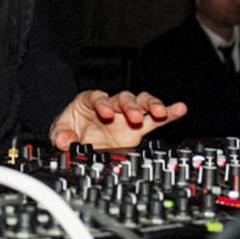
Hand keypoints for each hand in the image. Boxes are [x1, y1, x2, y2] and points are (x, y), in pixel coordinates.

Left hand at [49, 90, 186, 150]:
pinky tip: (179, 109)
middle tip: (135, 116)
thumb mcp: (60, 131)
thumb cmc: (71, 128)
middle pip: (124, 98)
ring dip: (151, 105)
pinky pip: (154, 119)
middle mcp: (111, 105)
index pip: (99, 97)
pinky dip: (168, 113)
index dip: (103, 103)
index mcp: (91, 102)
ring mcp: (126, 115)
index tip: (106, 112)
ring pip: (141, 103)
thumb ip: (61, 135)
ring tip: (160, 111)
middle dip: (130, 106)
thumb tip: (65, 140)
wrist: (78, 138)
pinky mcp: (137, 127)